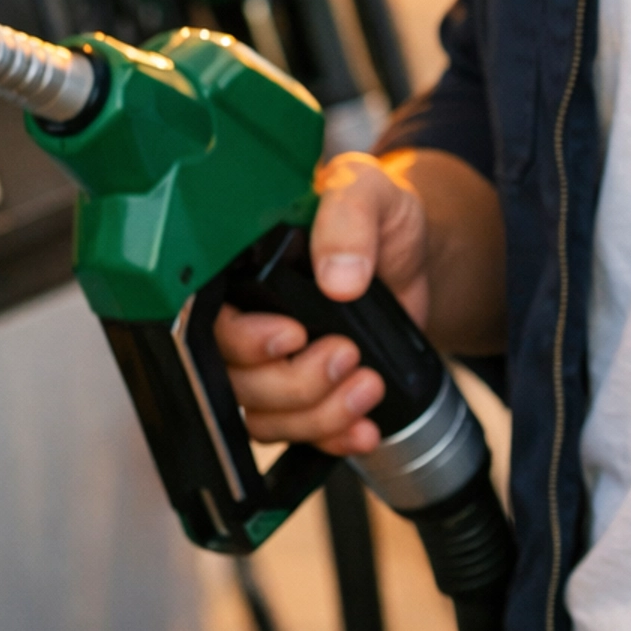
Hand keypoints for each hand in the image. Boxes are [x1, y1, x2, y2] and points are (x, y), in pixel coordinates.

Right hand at [213, 150, 429, 458]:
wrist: (416, 257)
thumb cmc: (381, 215)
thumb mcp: (370, 192)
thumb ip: (349, 218)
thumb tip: (337, 276)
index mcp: (247, 265)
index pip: (214, 319)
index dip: (245, 341)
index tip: (293, 336)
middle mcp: (251, 317)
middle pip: (237, 379)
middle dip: (295, 382)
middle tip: (348, 355)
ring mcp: (275, 361)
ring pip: (265, 416)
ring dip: (319, 414)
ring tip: (369, 385)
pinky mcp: (304, 393)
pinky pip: (297, 435)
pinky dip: (332, 437)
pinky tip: (363, 425)